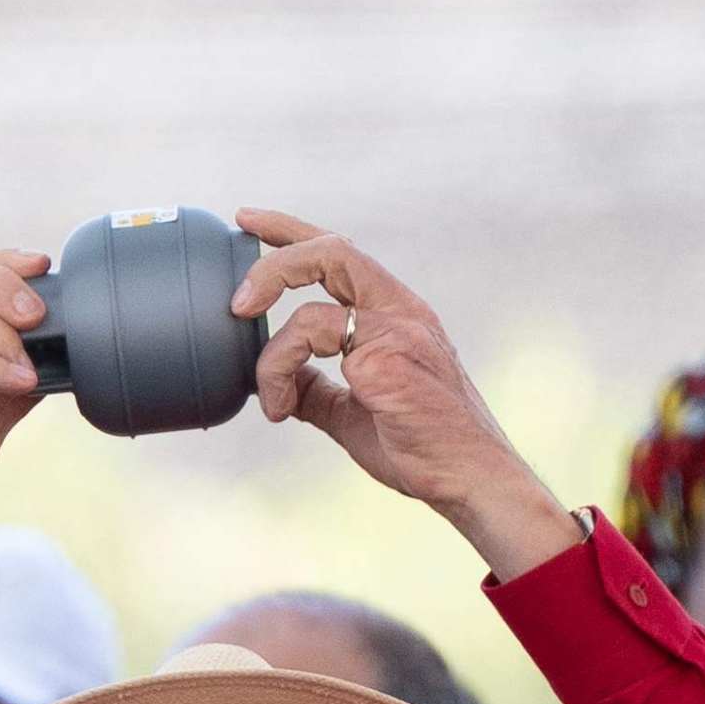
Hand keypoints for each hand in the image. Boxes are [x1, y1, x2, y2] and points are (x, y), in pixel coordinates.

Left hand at [231, 209, 574, 576]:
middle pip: (332, 248)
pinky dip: (279, 370)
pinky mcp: (386, 358)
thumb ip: (317, 391)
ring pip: (315, 297)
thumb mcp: (353, 414)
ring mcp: (397, 330)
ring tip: (266, 395)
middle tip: (235, 304)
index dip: (290, 232)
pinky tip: (280, 407)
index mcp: (396, 315)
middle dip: (273, 262)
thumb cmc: (420, 449)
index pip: (341, 254)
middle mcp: (401, 311)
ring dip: (270, 346)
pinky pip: (310, 339)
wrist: (469, 482)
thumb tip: (279, 386)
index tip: (247, 221)